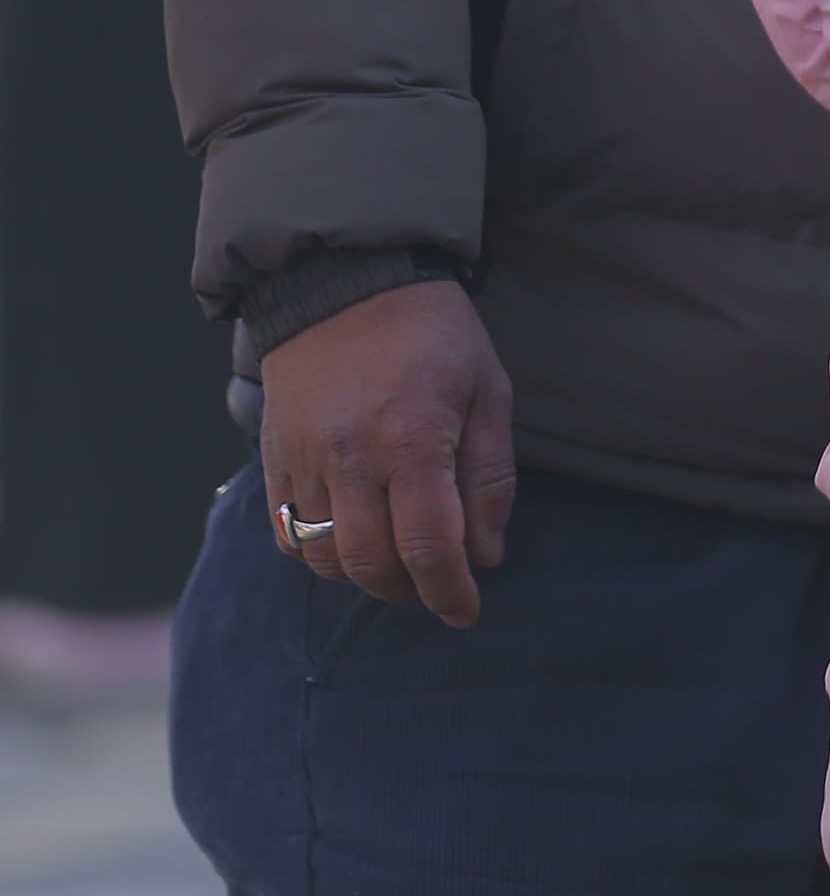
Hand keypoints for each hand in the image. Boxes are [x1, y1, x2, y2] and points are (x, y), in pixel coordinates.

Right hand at [258, 279, 515, 626]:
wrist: (346, 284)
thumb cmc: (434, 336)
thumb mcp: (488, 391)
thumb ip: (489, 476)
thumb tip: (487, 553)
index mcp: (412, 440)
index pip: (429, 546)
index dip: (450, 591)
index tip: (467, 611)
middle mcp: (349, 459)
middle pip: (372, 564)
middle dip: (411, 591)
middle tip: (439, 587)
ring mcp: (303, 462)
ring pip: (326, 557)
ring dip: (366, 579)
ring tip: (402, 565)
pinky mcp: (274, 460)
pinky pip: (288, 534)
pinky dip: (321, 555)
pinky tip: (355, 543)